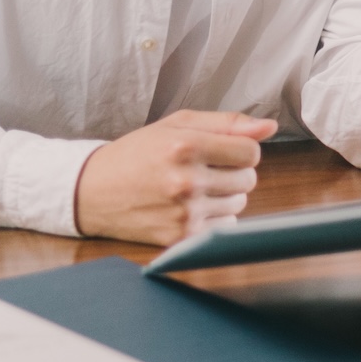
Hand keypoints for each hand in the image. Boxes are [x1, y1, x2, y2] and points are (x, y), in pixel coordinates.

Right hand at [73, 110, 277, 244]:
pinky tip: (189, 208)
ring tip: (194, 187)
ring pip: (239, 204)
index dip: (242, 150)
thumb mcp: (177, 124)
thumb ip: (226, 123)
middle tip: (205, 169)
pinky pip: (224, 227)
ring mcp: (183, 213)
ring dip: (225, 196)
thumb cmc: (137, 153)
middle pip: (248, 179)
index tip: (224, 151)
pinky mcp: (179, 237)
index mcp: (186, 145)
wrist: (91, 191)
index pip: (251, 152)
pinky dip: (214, 218)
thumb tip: (269, 126)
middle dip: (233, 172)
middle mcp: (186, 180)